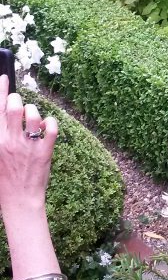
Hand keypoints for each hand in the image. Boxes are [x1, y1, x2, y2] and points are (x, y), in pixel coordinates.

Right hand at [0, 74, 57, 215]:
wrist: (19, 202)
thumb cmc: (6, 179)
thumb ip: (1, 135)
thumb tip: (6, 115)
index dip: (1, 91)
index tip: (4, 78)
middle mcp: (10, 141)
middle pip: (15, 106)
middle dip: (19, 99)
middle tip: (20, 105)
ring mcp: (28, 146)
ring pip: (33, 114)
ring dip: (35, 112)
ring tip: (33, 121)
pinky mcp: (45, 151)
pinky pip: (52, 126)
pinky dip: (51, 122)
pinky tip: (47, 127)